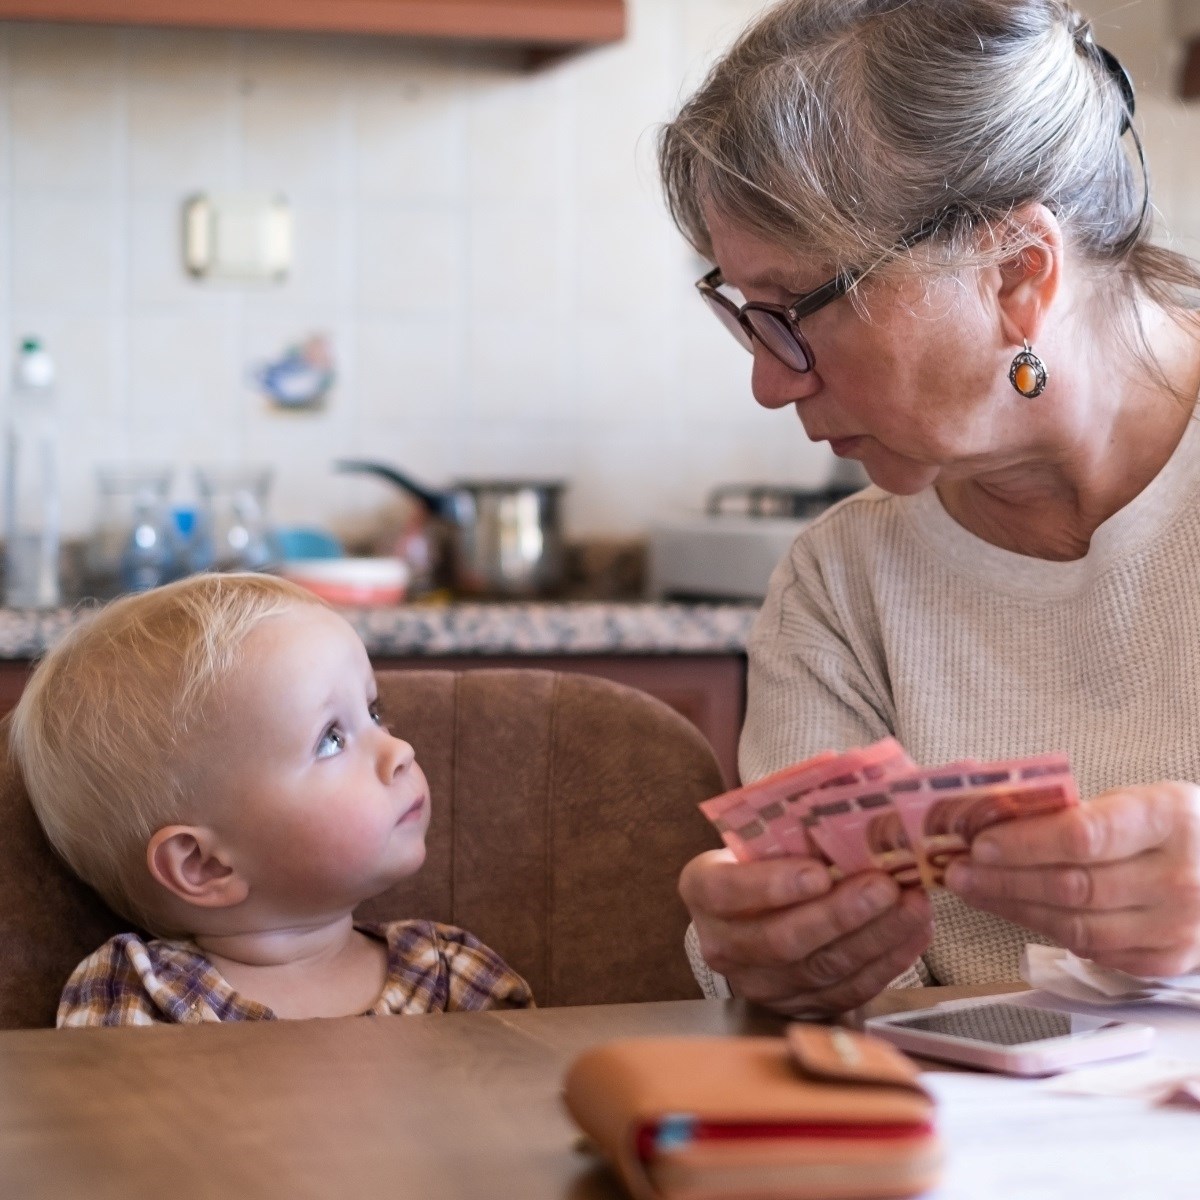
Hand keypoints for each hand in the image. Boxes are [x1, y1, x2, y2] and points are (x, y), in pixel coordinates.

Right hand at [679, 848, 932, 1015]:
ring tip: (913, 904)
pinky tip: (912, 932)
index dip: (772, 886)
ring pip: (821, 970)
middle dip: (840, 914)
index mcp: (703, 889)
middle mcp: (722, 945)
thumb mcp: (759, 836)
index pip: (727, 892)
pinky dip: (886, 962)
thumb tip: (851, 808)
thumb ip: (791, 830)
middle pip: (782, 940)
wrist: (755, 909)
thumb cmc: (764, 857)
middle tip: (884, 886)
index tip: (818, 871)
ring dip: (875, 937)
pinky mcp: (798, 1007)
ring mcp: (759, 984)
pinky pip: (847, 992)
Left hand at [944, 782, 1199, 976]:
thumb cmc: (1171, 828)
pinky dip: (1047, 931)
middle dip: (1004, 879)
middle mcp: (1180, 877)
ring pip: (1077, 926)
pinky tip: (1016, 910)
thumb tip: (991, 811)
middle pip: (1073, 886)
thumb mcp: (1137, 800)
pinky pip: (1094, 951)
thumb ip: (1074, 810)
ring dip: (1014, 908)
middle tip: (958, 870)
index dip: (1025, 842)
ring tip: (974, 890)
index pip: (1084, 835)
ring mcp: (1178, 927)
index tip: (979, 842)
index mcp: (1169, 818)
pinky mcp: (1168, 961)